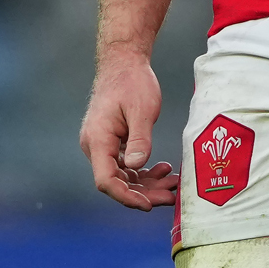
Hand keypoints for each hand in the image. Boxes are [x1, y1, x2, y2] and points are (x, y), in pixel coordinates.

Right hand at [79, 51, 177, 209]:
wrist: (123, 61)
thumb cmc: (132, 81)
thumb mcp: (141, 109)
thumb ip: (140, 139)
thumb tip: (137, 166)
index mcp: (98, 140)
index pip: (106, 181)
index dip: (127, 197)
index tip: (149, 205)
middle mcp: (95, 146)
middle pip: (117, 183)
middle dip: (144, 193)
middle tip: (171, 197)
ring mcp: (103, 145)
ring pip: (123, 176)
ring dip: (147, 184)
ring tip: (172, 183)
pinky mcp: (112, 143)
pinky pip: (126, 165)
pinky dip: (143, 171)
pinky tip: (162, 169)